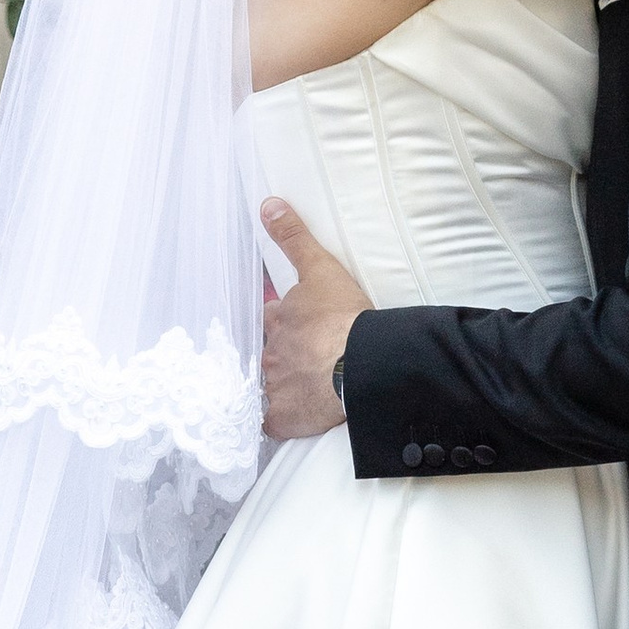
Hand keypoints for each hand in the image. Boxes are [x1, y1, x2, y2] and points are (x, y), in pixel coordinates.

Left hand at [260, 201, 369, 439]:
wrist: (360, 364)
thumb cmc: (345, 318)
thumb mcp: (320, 268)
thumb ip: (294, 237)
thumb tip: (267, 205)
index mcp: (278, 320)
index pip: (272, 319)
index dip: (284, 322)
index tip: (298, 327)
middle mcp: (269, 354)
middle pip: (269, 354)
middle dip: (284, 357)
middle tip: (309, 361)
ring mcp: (273, 388)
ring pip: (270, 388)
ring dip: (285, 388)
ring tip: (309, 390)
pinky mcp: (283, 419)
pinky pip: (274, 423)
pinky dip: (281, 422)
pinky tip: (294, 419)